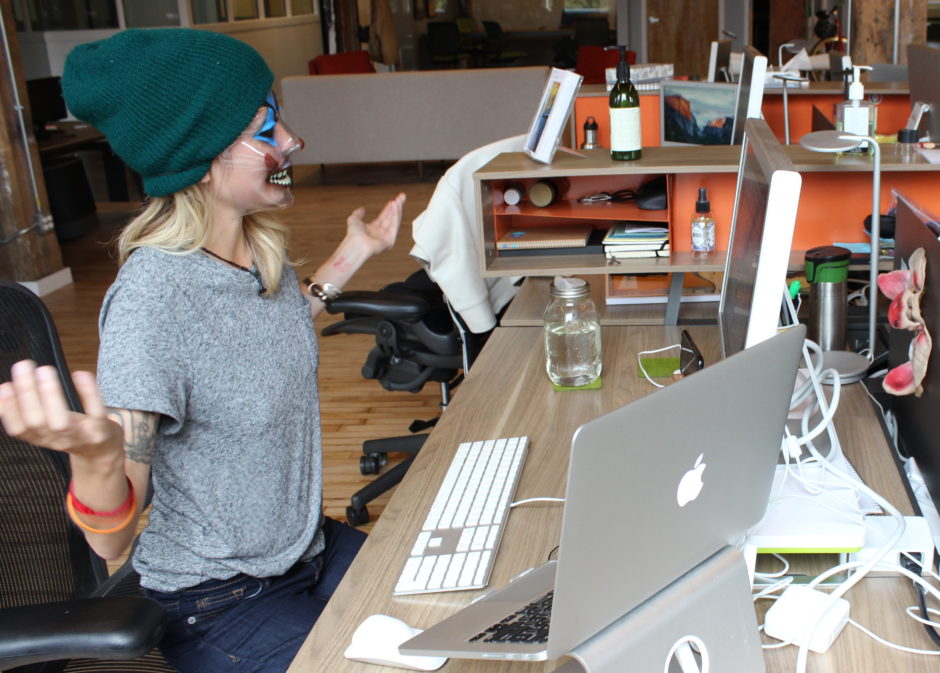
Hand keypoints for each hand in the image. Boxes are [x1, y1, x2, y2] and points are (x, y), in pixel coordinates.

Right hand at [0, 360, 122, 464]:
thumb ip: (26, 412)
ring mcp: (80, 435)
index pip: (18, 428)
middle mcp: (57, 439)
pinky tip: (81, 375)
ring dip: (51, 394)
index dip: (8, 409)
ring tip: (45, 370)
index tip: (5, 386)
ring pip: (62, 421)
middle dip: (27, 393)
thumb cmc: (70, 432)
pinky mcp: (102, 429)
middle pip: (36, 422)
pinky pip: (95, 413)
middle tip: (24, 366)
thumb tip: (5, 388)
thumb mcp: (44, 428)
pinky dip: (88, 393)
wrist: (102, 453)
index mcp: (39, 437)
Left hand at [345, 193, 405, 257]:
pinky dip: (395, 215)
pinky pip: (394, 225)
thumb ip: (358, 213)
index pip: (383, 217)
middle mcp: (380, 233)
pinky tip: (395, 206)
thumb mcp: (353, 219)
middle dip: (396, 207)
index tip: (393, 201)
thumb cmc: (353, 236)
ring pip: (394, 221)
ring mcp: (385, 237)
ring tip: (399, 200)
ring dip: (397, 209)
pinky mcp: (390, 240)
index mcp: (372, 229)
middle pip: (391, 218)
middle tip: (401, 197)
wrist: (356, 245)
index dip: (388, 208)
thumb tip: (362, 209)